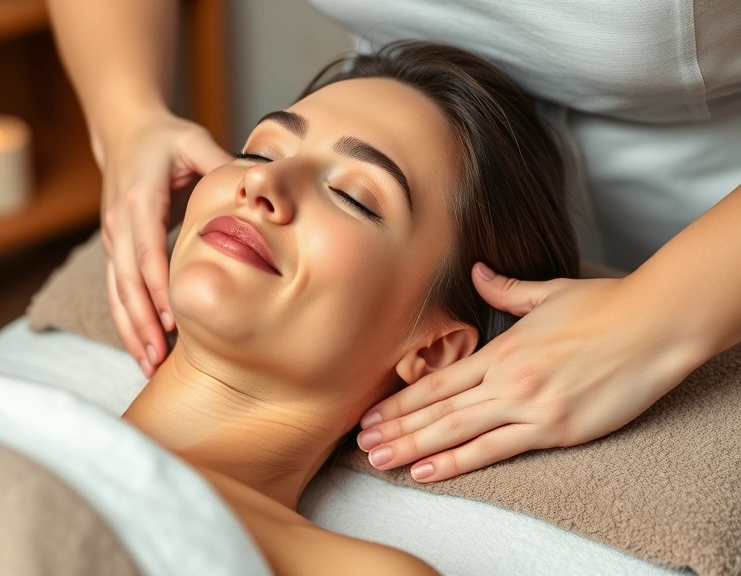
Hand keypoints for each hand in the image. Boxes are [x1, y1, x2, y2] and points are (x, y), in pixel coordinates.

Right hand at [98, 110, 231, 376]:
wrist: (124, 133)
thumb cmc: (165, 139)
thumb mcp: (194, 141)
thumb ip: (222, 164)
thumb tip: (258, 186)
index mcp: (140, 198)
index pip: (146, 249)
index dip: (157, 285)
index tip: (173, 320)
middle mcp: (119, 222)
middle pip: (126, 280)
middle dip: (142, 321)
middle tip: (159, 357)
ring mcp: (112, 238)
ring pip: (116, 292)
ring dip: (131, 329)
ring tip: (148, 364)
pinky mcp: (113, 249)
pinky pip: (116, 291)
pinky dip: (127, 321)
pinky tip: (141, 348)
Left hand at [355, 263, 696, 481]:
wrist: (653, 325)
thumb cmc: (606, 307)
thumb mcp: (548, 292)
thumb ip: (505, 289)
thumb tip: (479, 272)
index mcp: (501, 350)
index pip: (437, 382)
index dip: (400, 401)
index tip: (372, 414)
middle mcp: (505, 380)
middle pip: (436, 410)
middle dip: (396, 429)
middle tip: (361, 444)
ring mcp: (528, 406)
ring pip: (456, 432)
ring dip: (413, 448)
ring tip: (381, 460)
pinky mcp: (553, 429)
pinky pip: (495, 450)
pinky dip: (457, 463)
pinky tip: (427, 471)